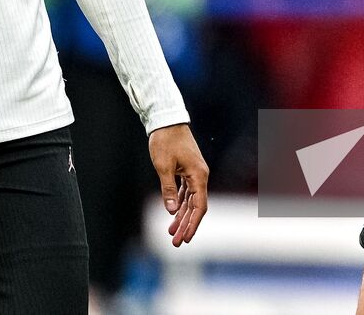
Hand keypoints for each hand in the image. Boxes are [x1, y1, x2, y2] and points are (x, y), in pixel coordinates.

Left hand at [148, 123, 208, 246]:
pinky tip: (173, 214)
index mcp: (198, 176)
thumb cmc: (165, 141)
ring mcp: (194, 173)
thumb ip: (167, 189)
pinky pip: (185, 192)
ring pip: (190, 201)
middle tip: (176, 243)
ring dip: (182, 217)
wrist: (166, 120)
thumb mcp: (163, 166)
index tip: (185, 239)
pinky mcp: (187, 170)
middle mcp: (200, 176)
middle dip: (186, 225)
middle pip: (195, 207)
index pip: (199, 207)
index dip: (193, 224)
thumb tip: (171, 211)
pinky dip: (179, 204)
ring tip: (171, 233)